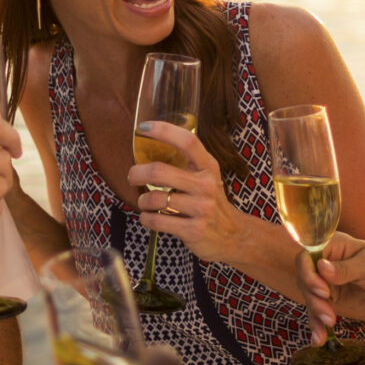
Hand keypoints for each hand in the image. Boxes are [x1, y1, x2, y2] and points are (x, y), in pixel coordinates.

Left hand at [129, 120, 246, 262]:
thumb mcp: (206, 177)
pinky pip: (157, 221)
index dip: (164, 131)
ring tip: (145, 202)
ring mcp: (201, 209)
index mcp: (208, 167)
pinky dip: (146, 219)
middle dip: (137, 173)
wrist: (233, 235)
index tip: (143, 128)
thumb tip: (150, 148)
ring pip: (155, 199)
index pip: (188, 141)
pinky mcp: (194, 230)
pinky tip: (149, 217)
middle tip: (132, 177)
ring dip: (143, 201)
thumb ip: (186, 164)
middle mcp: (206, 185)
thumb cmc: (210, 202)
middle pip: (160, 171)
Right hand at [297, 233, 364, 337]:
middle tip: (328, 315)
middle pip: (306, 279)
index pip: (308, 255)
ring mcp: (326, 281)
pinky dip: (317, 325)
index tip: (322, 291)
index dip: (308, 273)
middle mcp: (326, 261)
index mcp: (335, 245)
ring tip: (329, 325)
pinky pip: (317, 311)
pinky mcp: (330, 298)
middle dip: (314, 299)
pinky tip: (318, 340)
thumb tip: (322, 268)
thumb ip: (346, 268)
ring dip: (316, 314)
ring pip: (310, 297)